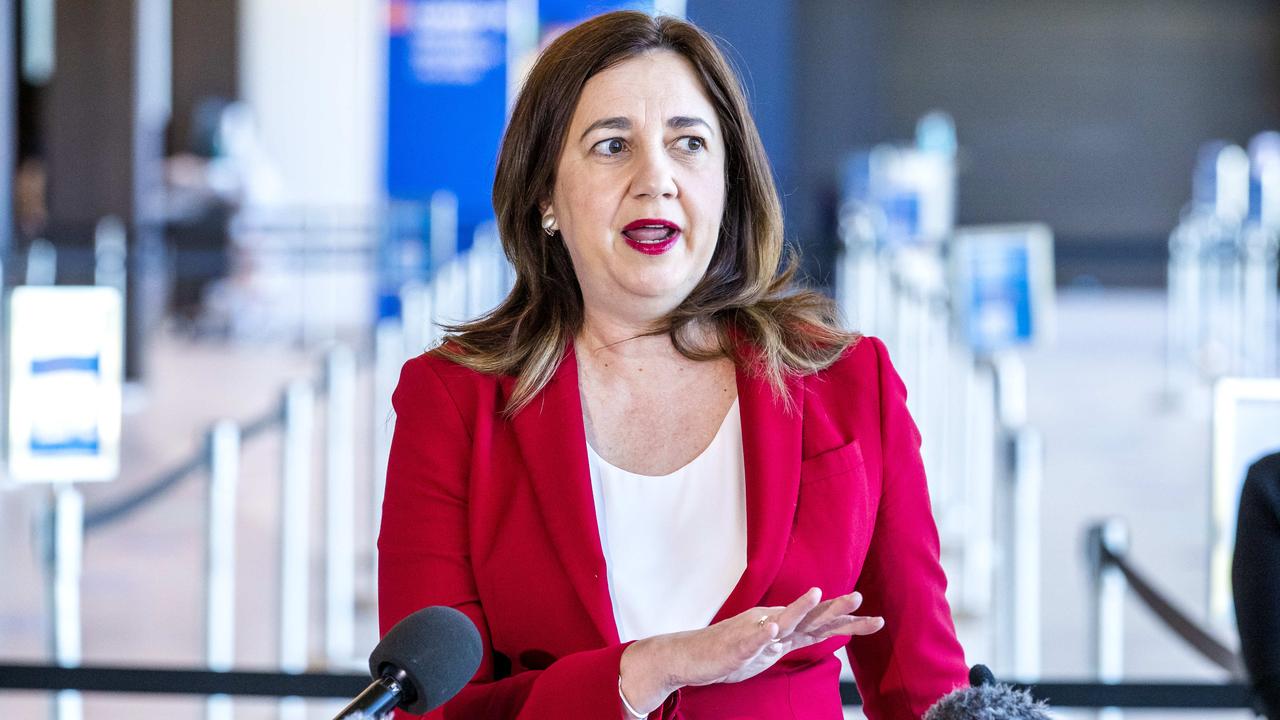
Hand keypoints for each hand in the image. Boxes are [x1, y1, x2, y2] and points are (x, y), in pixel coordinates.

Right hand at [619, 588, 882, 712]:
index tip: (876, 621)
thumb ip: (789, 640)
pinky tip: (773, 629)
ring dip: (798, 608)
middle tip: (860, 598)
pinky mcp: (734, 647)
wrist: (688, 657)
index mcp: (781, 628)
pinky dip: (761, 636)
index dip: (847, 621)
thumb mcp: (767, 650)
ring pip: (780, 620)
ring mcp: (752, 635)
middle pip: (808, 617)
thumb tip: (815, 634)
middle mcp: (771, 625)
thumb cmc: (727, 654)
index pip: (820, 624)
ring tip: (816, 595)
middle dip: (834, 609)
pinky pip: (750, 642)